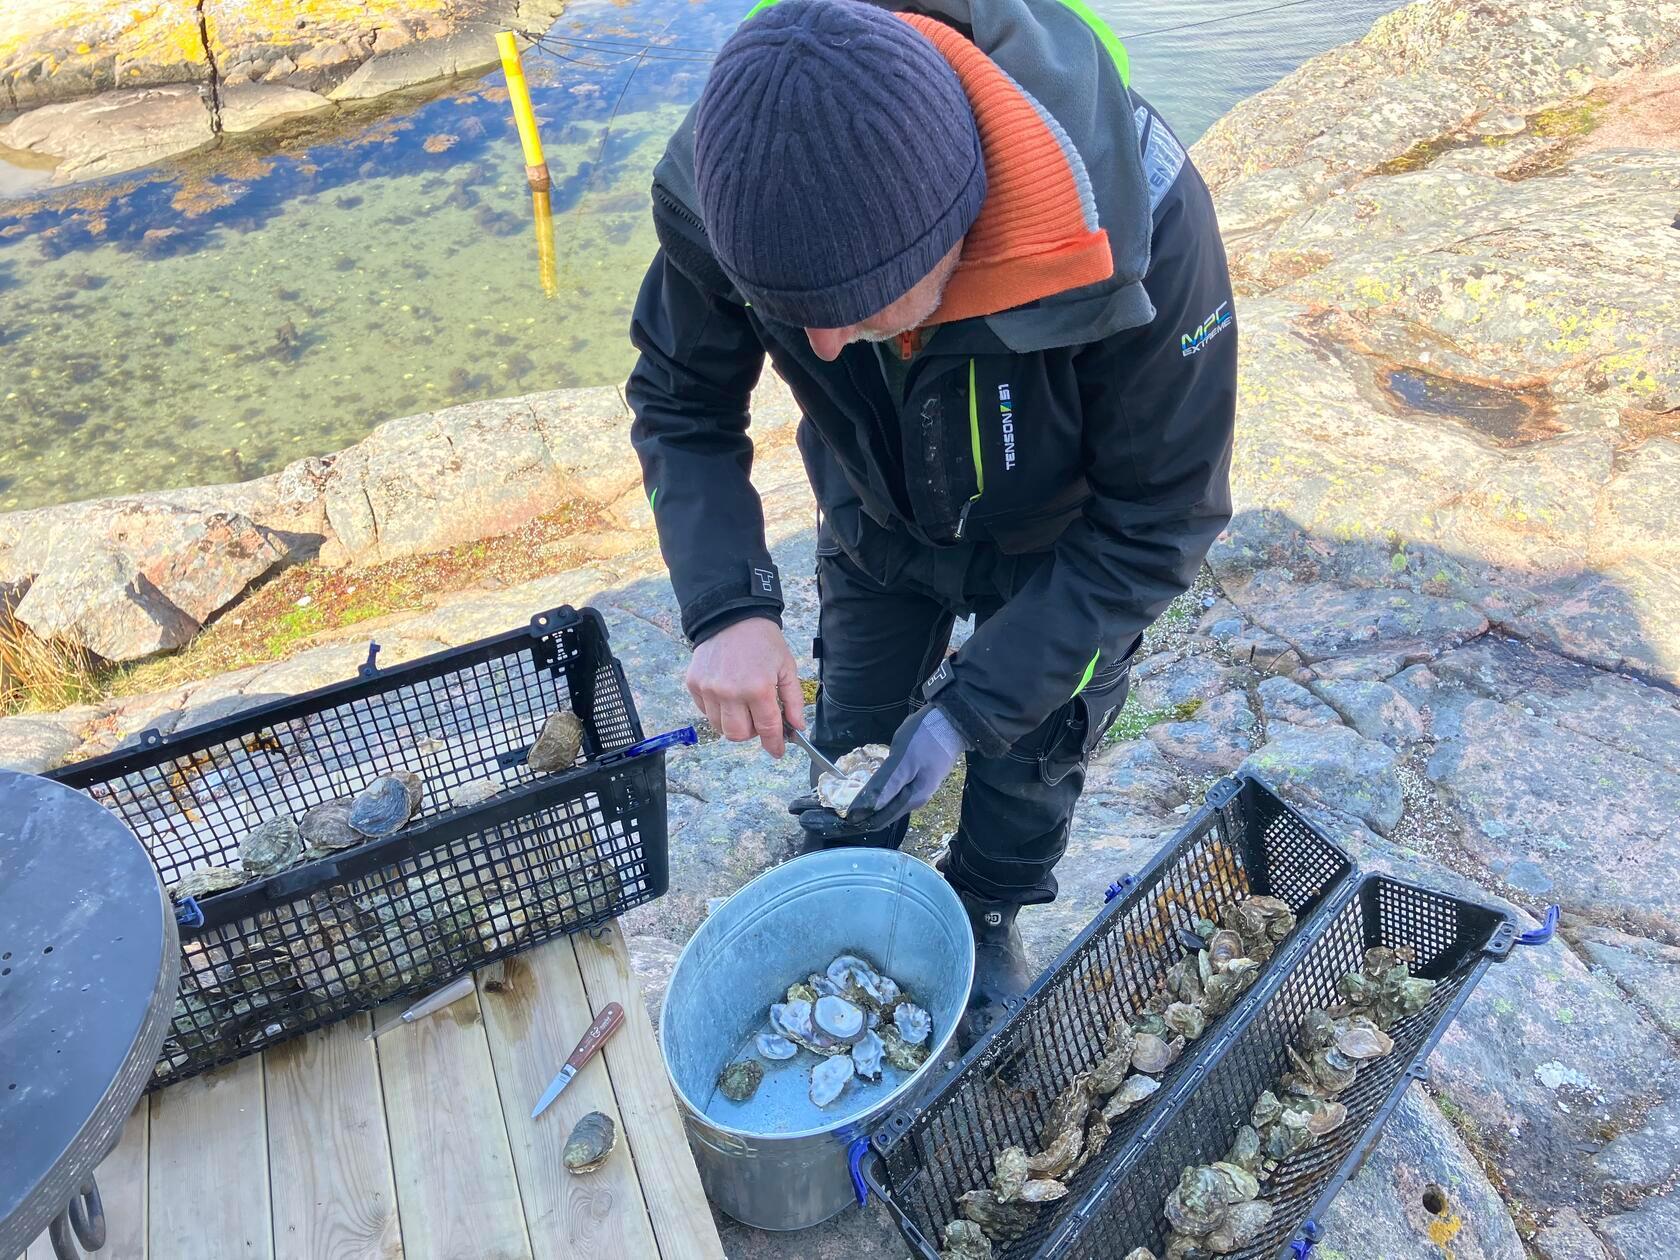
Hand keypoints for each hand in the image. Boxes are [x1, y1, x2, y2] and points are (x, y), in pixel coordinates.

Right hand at [686, 617, 804, 756]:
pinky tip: (727, 694)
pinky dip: (717, 710)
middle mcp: (730, 692)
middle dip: (751, 733)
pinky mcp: (694, 684)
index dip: (774, 745)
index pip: (767, 729)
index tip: (777, 751)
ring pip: (719, 727)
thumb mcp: (786, 667)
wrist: (732, 616)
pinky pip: (705, 711)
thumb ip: (793, 701)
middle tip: (758, 719)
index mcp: (758, 688)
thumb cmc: (763, 641)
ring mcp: (708, 689)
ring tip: (742, 705)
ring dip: (733, 723)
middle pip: (738, 735)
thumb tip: (797, 728)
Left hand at [845, 705, 969, 828]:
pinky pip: (898, 791)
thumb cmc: (925, 739)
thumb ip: (885, 786)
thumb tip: (866, 809)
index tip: (843, 819)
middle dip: (866, 814)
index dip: (861, 819)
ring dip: (874, 804)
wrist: (952, 721)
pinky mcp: (921, 776)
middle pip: (887, 813)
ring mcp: (921, 787)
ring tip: (855, 803)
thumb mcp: (902, 761)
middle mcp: (917, 799)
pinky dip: (884, 793)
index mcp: (913, 799)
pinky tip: (876, 788)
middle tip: (844, 813)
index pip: (881, 818)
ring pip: (892, 802)